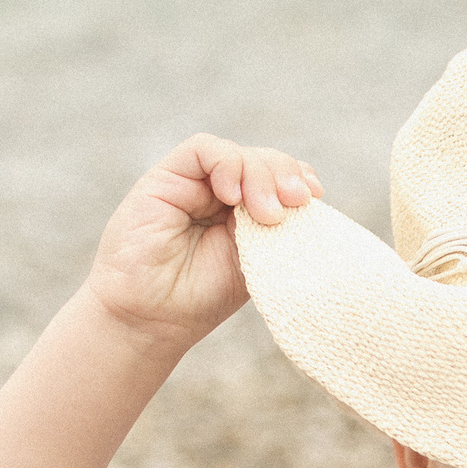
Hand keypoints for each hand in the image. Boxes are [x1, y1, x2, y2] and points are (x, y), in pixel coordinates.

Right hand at [86, 134, 322, 350]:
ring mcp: (192, 184)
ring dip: (261, 175)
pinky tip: (232, 196)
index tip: (315, 198)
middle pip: (262, 159)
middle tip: (297, 202)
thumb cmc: (201, 298)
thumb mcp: (256, 262)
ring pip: (237, 153)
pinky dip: (227, 165)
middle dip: (285, 175)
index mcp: (246, 213)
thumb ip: (278, 229)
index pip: (280, 176)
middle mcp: (219, 193)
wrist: (151, 318)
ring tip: (267, 213)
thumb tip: (309, 199)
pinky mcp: (164, 178)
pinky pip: (203, 149)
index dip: (301, 178)